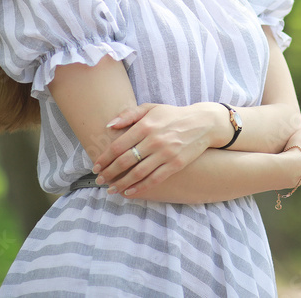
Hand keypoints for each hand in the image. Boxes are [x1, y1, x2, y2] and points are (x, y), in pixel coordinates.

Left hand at [93, 102, 227, 197]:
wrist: (203, 123)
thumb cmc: (173, 115)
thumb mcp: (151, 108)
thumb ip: (129, 115)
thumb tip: (109, 126)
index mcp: (146, 125)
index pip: (118, 146)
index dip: (104, 158)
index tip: (96, 166)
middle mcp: (154, 140)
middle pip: (125, 161)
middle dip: (109, 173)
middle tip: (100, 180)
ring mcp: (166, 154)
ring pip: (137, 173)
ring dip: (121, 183)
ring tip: (111, 189)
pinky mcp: (176, 164)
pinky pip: (154, 179)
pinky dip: (140, 187)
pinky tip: (129, 192)